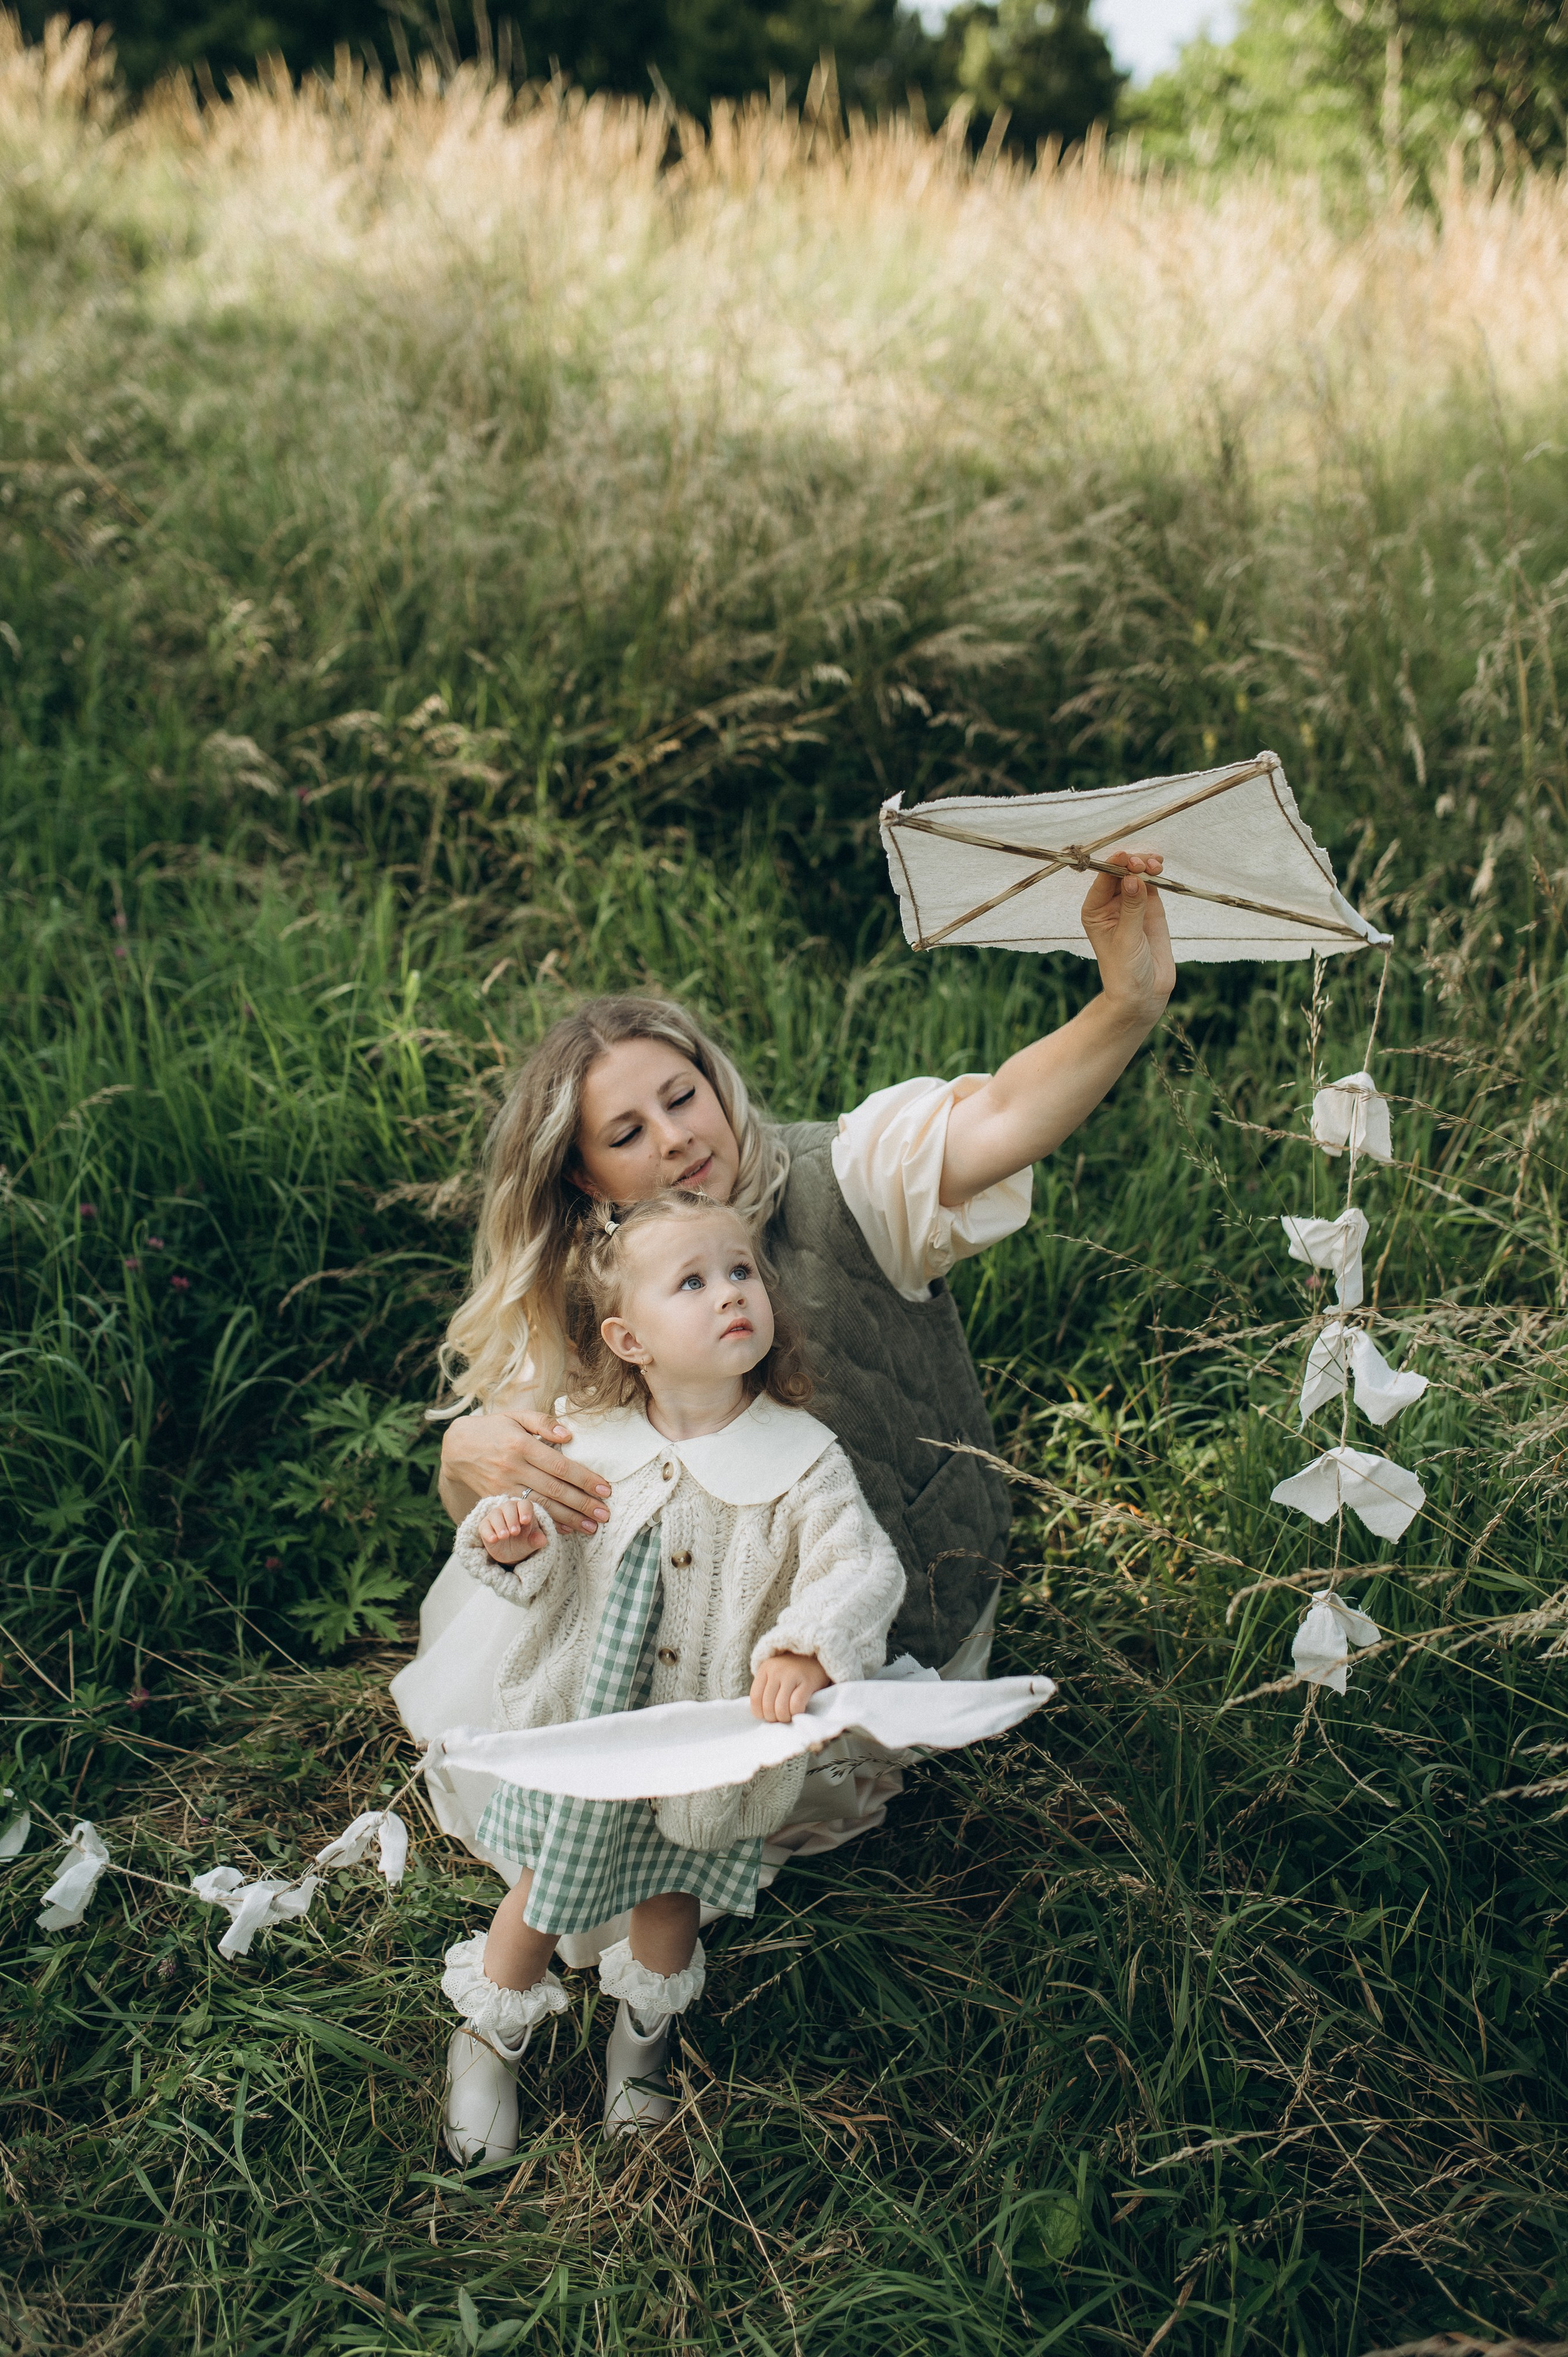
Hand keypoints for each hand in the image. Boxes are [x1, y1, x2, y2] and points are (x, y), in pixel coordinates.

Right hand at [440, 1409, 610, 1534]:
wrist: (457, 1447)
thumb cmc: (493, 1429)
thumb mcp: (516, 1416)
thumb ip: (543, 1422)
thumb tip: (569, 1436)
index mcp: (521, 1444)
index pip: (559, 1466)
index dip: (583, 1478)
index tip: (605, 1488)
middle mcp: (513, 1468)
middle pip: (554, 1489)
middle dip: (582, 1503)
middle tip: (605, 1514)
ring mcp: (503, 1487)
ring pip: (541, 1506)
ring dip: (569, 1518)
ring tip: (591, 1526)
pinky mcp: (496, 1500)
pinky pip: (525, 1514)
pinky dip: (545, 1523)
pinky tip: (565, 1530)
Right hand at [477, 1496, 548, 1563]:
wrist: (510, 1554)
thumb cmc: (523, 1542)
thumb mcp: (531, 1543)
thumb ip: (537, 1540)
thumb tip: (543, 1540)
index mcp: (523, 1509)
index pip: (524, 1504)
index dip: (525, 1511)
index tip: (526, 1521)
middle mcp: (509, 1509)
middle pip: (509, 1506)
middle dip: (512, 1519)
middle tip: (515, 1532)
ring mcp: (496, 1516)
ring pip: (496, 1514)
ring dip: (500, 1525)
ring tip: (505, 1536)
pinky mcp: (485, 1526)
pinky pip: (485, 1526)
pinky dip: (488, 1532)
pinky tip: (493, 1539)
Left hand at [749, 1651, 831, 1723]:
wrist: (816, 1656)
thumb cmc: (792, 1671)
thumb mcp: (774, 1674)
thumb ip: (766, 1689)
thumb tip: (760, 1714)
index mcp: (765, 1668)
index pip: (755, 1697)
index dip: (759, 1712)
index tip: (766, 1716)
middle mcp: (777, 1670)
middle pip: (767, 1705)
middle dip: (773, 1718)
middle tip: (779, 1718)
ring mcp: (792, 1675)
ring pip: (781, 1707)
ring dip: (784, 1718)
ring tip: (788, 1716)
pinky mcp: (807, 1681)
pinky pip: (796, 1704)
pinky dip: (795, 1713)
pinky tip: (798, 1711)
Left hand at [1079, 851, 1174, 1022]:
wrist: (1143, 994)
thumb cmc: (1125, 970)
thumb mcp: (1127, 939)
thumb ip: (1132, 907)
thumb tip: (1133, 877)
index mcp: (1095, 910)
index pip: (1103, 880)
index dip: (1114, 866)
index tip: (1126, 857)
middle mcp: (1110, 904)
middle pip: (1120, 873)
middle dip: (1132, 864)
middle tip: (1144, 863)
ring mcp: (1132, 904)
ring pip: (1137, 875)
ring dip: (1146, 866)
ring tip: (1156, 865)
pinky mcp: (1150, 908)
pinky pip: (1152, 884)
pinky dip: (1156, 875)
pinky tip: (1160, 869)